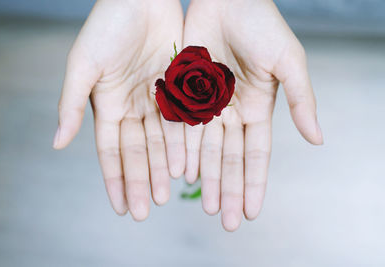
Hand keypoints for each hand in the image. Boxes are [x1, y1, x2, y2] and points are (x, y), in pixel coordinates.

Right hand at [53, 0, 184, 220]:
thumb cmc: (107, 27)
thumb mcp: (83, 64)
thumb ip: (72, 104)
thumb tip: (57, 143)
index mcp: (107, 105)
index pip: (110, 152)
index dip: (115, 180)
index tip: (120, 207)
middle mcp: (133, 108)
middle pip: (137, 153)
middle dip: (140, 181)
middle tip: (145, 211)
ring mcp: (156, 101)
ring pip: (161, 144)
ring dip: (162, 169)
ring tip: (166, 195)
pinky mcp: (179, 90)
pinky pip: (182, 124)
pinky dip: (182, 146)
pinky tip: (185, 167)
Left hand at [183, 0, 322, 230]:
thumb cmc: (262, 25)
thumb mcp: (289, 62)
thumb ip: (302, 101)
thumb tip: (318, 140)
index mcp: (258, 107)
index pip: (257, 154)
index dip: (255, 183)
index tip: (253, 211)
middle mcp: (232, 112)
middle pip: (231, 159)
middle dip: (230, 189)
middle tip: (227, 221)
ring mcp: (208, 105)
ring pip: (207, 150)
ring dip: (207, 178)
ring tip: (206, 206)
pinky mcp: (186, 94)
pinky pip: (184, 129)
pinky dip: (184, 152)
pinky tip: (183, 175)